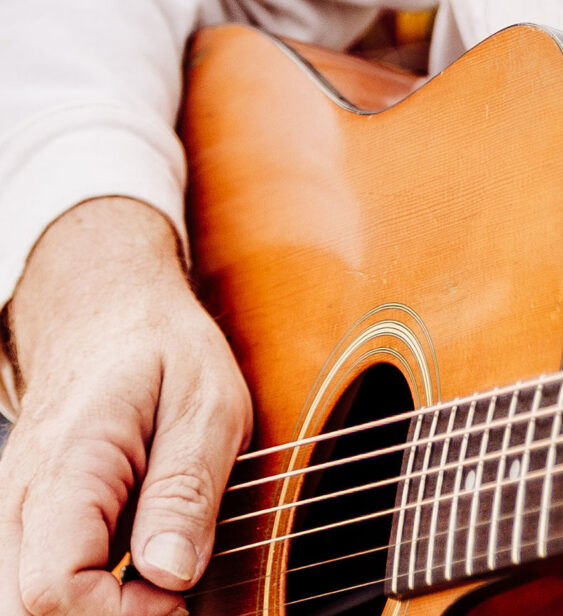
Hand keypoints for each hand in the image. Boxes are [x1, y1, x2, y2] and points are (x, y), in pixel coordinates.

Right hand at [1, 199, 250, 615]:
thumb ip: (186, 488)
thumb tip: (172, 576)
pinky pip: (32, 585)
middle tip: (168, 603)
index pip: (55, 587)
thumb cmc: (162, 352)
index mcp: (69, 466)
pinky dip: (78, 600)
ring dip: (88, 613)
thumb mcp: (205, 402)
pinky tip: (126, 586)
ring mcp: (12, 517)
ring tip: (149, 593)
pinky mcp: (22, 529)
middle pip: (25, 610)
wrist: (104, 313)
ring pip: (20, 604)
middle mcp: (19, 500)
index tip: (178, 600)